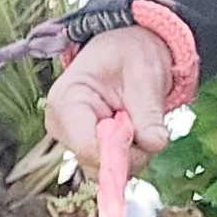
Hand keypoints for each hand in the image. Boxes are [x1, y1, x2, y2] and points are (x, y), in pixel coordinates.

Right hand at [45, 26, 177, 180]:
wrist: (126, 48)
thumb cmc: (131, 53)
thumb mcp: (145, 75)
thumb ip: (148, 112)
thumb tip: (155, 143)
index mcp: (67, 101)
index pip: (87, 147)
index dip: (122, 152)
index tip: (147, 137)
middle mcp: (61, 126)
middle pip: (96, 163)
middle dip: (130, 153)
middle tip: (147, 124)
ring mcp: (69, 139)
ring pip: (105, 169)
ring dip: (132, 154)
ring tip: (138, 120)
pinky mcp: (82, 148)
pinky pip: (108, 165)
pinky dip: (128, 155)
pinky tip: (130, 129)